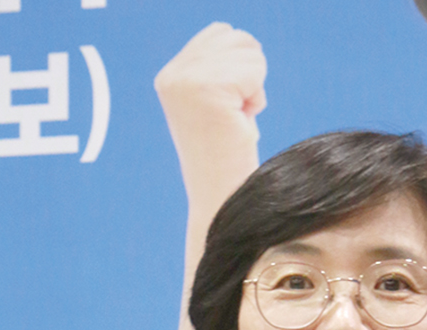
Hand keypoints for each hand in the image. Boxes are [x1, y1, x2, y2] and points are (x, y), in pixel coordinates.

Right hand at [155, 22, 266, 199]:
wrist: (222, 199)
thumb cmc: (228, 160)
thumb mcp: (216, 105)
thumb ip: (219, 70)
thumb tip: (245, 42)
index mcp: (170, 76)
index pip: (222, 34)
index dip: (239, 70)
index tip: (229, 110)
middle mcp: (173, 75)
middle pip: (238, 38)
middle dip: (248, 77)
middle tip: (235, 118)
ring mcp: (186, 80)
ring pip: (249, 52)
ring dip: (254, 88)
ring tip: (237, 122)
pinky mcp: (207, 89)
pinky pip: (254, 70)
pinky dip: (256, 98)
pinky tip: (242, 124)